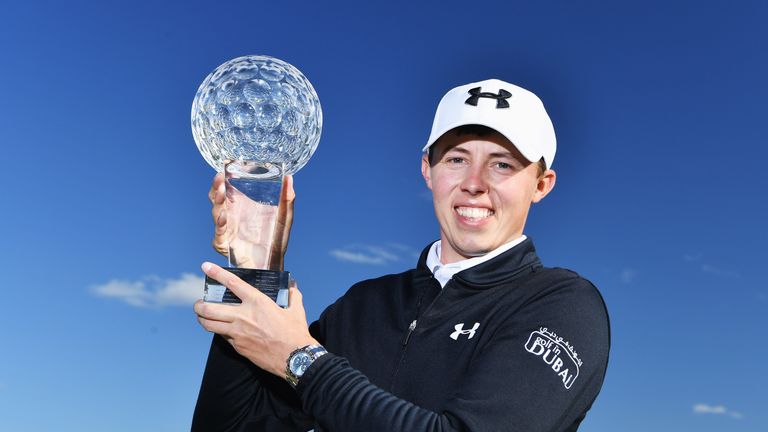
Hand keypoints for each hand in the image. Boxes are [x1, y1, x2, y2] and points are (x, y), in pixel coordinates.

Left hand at [194, 262, 317, 376]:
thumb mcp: (295, 309)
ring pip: (209, 324)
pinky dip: (219, 331)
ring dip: (202, 319)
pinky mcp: (238, 346)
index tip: (206, 267)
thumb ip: (292, 295)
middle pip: (209, 308)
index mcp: (257, 302)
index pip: (232, 283)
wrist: (294, 358)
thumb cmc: (295, 333)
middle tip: (198, 303)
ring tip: (202, 316)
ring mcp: (238, 333)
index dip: (217, 274)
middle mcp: (243, 316)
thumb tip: (292, 286)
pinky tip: (221, 329)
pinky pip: (222, 337)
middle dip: (199, 305)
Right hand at [209, 172, 295, 269]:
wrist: (272, 265)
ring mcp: (225, 229)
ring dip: (217, 201)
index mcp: (241, 207)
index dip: (223, 178)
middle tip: (220, 177)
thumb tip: (289, 177)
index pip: (226, 189)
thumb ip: (287, 199)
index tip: (224, 167)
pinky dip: (220, 224)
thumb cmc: (276, 242)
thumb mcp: (284, 218)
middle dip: (217, 187)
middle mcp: (230, 216)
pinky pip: (219, 233)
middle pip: (217, 198)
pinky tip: (224, 217)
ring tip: (221, 192)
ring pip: (216, 212)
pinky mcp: (224, 243)